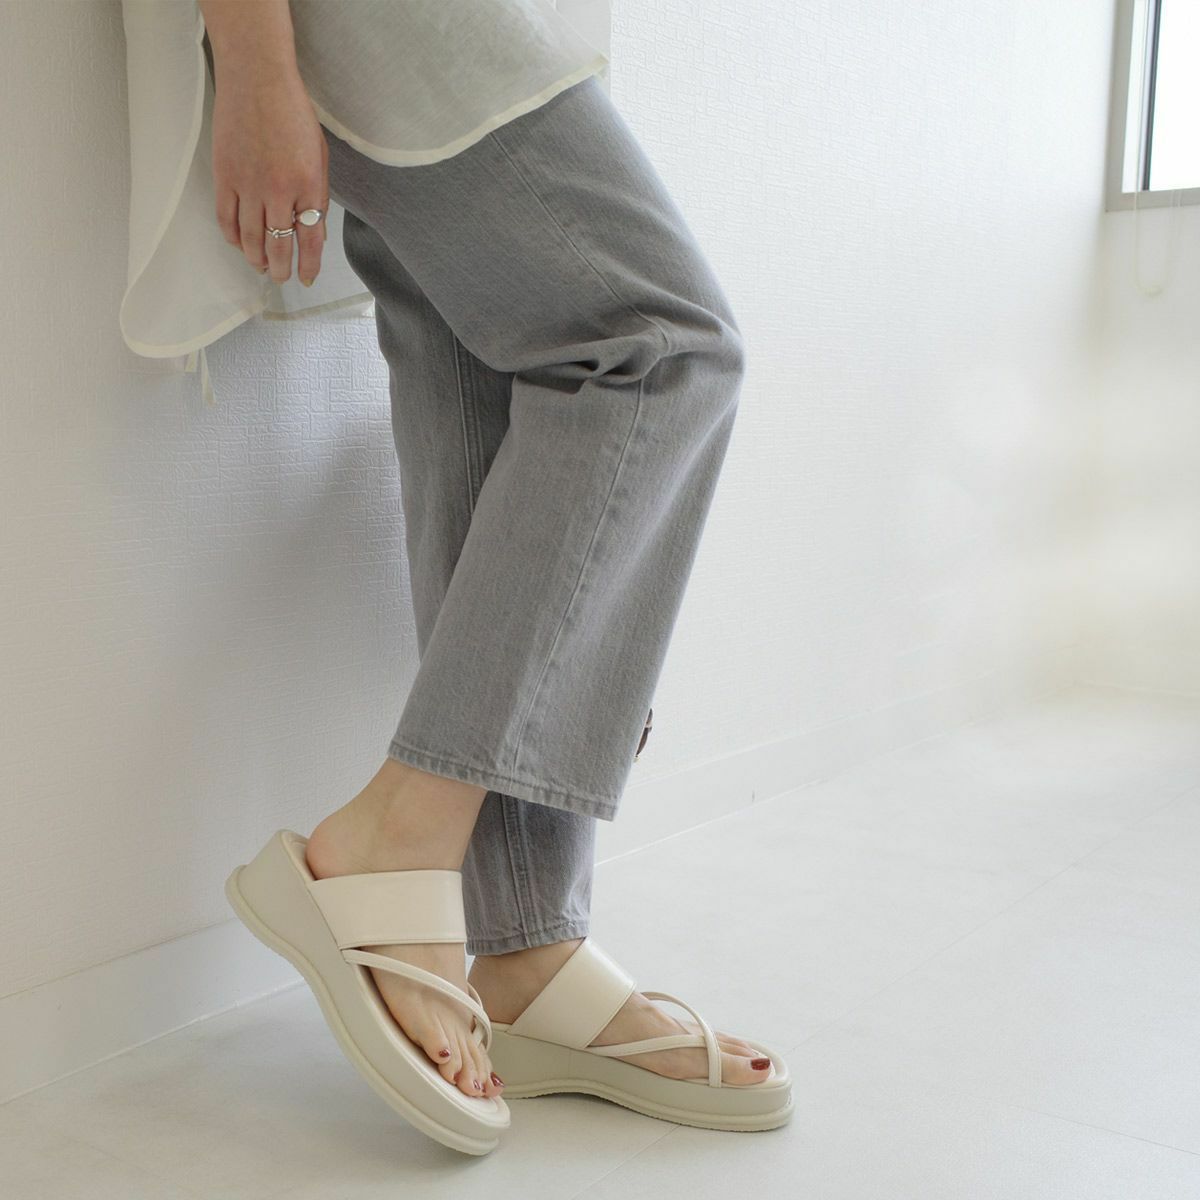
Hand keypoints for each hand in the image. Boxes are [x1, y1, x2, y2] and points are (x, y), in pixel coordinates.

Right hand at [211, 63, 327, 285]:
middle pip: (278, 245)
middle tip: (281, 278)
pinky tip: (240, 245)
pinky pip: (226, 219)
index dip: (309, 265)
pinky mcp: (224, 176)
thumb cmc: (293, 114)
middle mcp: (278, 191)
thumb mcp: (319, 157)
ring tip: (261, 267)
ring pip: (250, 238)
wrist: (257, 79)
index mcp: (308, 186)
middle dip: (281, 269)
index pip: (311, 240)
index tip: (307, 277)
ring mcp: (248, 185)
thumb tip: (313, 231)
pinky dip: (232, 238)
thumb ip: (316, 196)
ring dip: (256, 259)